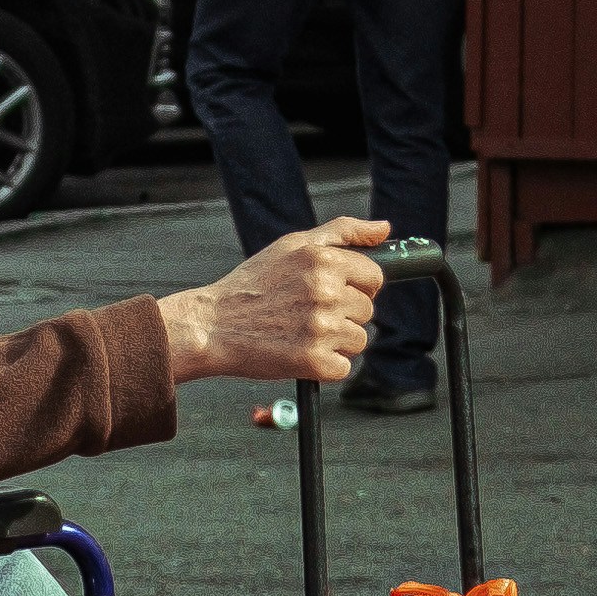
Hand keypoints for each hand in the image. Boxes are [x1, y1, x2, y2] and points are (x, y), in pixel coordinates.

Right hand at [162, 215, 391, 385]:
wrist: (212, 325)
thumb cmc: (251, 285)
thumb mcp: (293, 244)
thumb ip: (344, 231)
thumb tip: (384, 228)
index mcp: (324, 261)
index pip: (374, 278)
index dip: (357, 287)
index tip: (334, 293)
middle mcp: (326, 292)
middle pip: (366, 311)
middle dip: (343, 314)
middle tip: (307, 314)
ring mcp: (322, 329)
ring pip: (358, 340)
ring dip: (335, 341)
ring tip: (300, 332)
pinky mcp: (315, 362)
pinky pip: (342, 367)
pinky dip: (324, 366)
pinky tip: (298, 352)